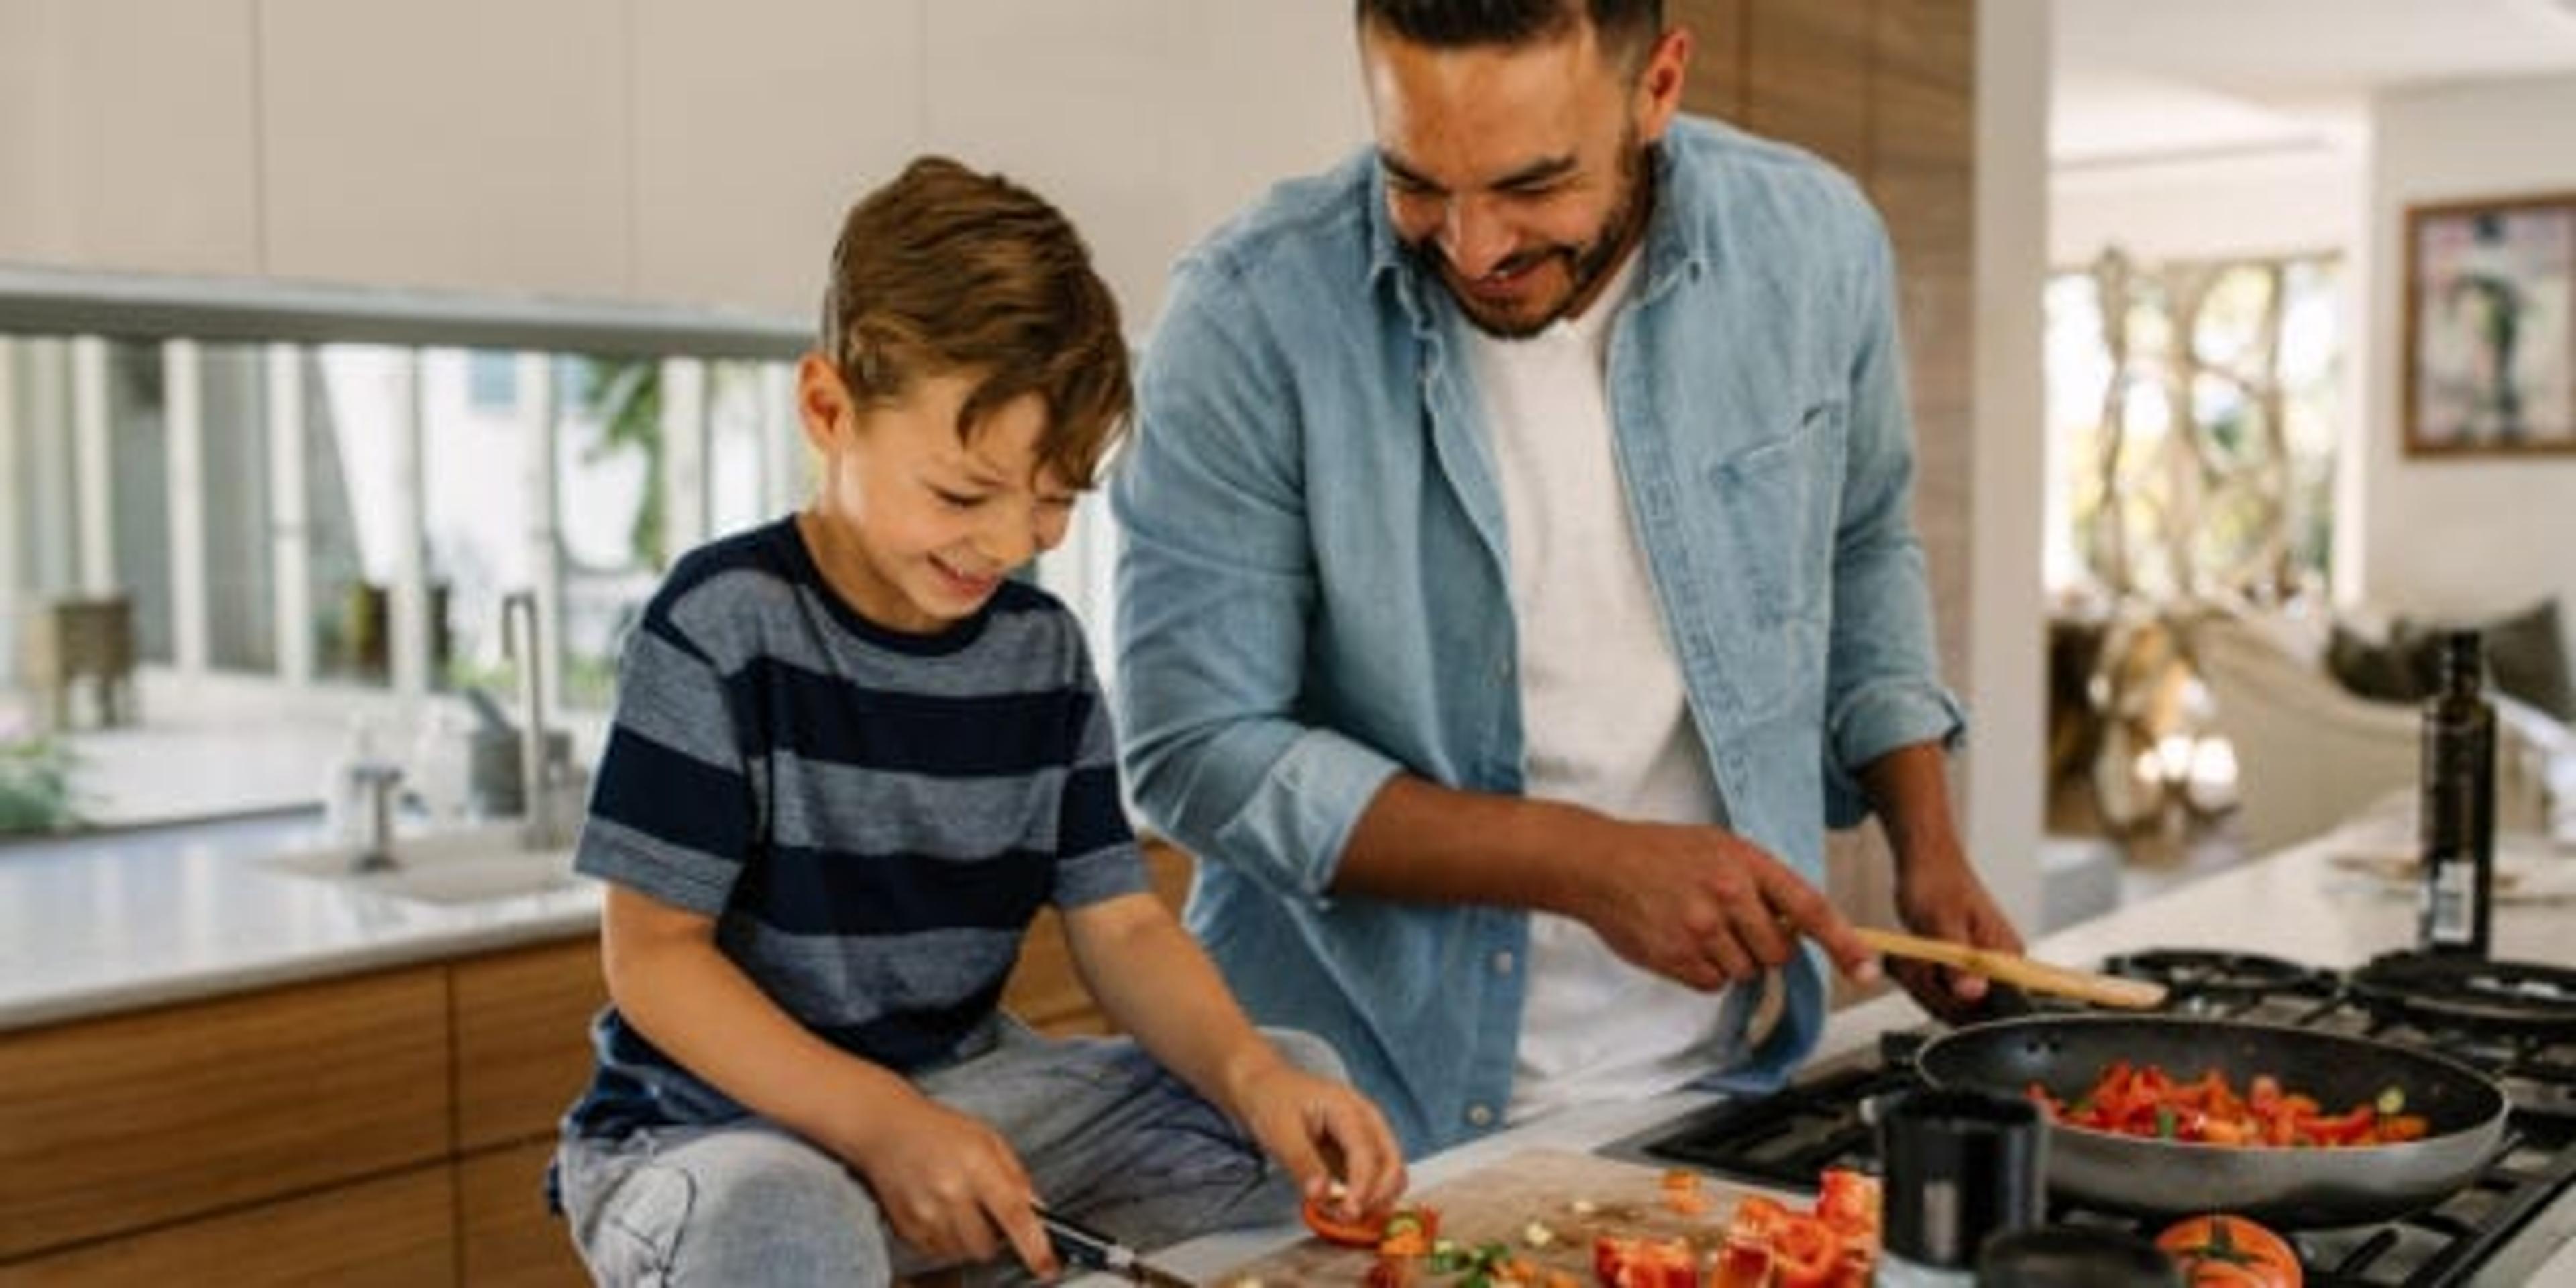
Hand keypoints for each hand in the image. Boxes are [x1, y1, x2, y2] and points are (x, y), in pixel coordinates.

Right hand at [836, 1093, 1056, 1276]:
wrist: (885, 1128)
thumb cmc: (938, 1130)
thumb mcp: (988, 1139)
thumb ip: (1016, 1176)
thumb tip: (1039, 1211)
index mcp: (977, 1165)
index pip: (1014, 1215)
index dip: (1035, 1247)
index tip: (1047, 1268)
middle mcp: (950, 1192)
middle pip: (987, 1246)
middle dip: (994, 1237)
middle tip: (986, 1211)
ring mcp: (924, 1213)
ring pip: (962, 1253)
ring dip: (969, 1239)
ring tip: (958, 1205)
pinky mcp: (905, 1228)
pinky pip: (937, 1252)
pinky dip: (945, 1239)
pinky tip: (939, 1209)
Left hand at [1225, 1058, 1407, 1219]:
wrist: (1268, 1086)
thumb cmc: (1274, 1101)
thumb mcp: (1280, 1131)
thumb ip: (1302, 1163)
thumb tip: (1321, 1196)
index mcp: (1350, 1109)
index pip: (1367, 1153)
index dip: (1362, 1187)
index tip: (1348, 1213)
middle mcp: (1368, 1122)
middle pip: (1393, 1164)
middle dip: (1377, 1197)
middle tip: (1347, 1218)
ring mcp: (1368, 1138)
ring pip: (1391, 1175)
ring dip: (1375, 1201)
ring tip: (1341, 1215)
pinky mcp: (1360, 1153)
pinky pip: (1376, 1180)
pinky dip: (1367, 1198)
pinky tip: (1342, 1208)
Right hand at [1567, 820, 1878, 991]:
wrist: (1598, 863)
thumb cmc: (1659, 852)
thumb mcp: (1720, 847)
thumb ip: (1761, 882)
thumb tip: (1799, 925)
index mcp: (1745, 863)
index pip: (1810, 909)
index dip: (1844, 943)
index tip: (1868, 969)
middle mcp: (1728, 895)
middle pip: (1779, 952)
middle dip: (1763, 946)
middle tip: (1732, 923)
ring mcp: (1701, 929)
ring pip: (1745, 971)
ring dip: (1729, 959)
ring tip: (1696, 925)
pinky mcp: (1677, 957)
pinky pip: (1712, 984)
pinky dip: (1702, 971)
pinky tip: (1680, 941)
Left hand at [1890, 831, 2022, 1023]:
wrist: (1925, 862)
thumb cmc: (1936, 882)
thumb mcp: (1942, 923)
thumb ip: (1958, 963)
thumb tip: (1974, 993)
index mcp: (2007, 957)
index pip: (1991, 1007)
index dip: (1955, 1004)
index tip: (1928, 978)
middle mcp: (2000, 968)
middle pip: (1965, 1010)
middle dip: (1929, 988)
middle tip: (1910, 958)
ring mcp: (1980, 970)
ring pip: (1945, 1002)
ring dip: (1918, 982)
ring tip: (1907, 954)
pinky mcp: (1961, 970)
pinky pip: (1937, 991)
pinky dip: (1917, 978)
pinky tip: (1908, 959)